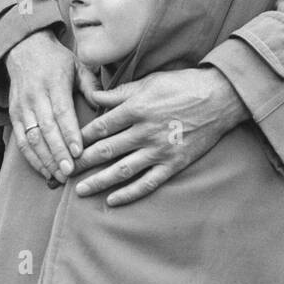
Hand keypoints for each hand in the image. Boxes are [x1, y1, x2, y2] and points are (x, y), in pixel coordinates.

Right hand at [5, 31, 93, 183]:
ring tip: (58, 177)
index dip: (70, 134)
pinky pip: (21, 140)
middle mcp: (35, 96)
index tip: (79, 152)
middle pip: (46, 129)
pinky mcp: (14, 115)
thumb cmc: (56, 61)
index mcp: (53, 83)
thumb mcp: (77, 65)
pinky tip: (44, 171)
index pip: (62, 112)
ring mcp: (22, 106)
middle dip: (57, 153)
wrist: (23, 48)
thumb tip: (104, 106)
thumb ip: (91, 86)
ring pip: (31, 138)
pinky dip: (32, 158)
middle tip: (70, 172)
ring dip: (45, 160)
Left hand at [75, 67, 249, 206]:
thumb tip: (92, 97)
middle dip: (82, 162)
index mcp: (136, 108)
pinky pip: (147, 183)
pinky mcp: (173, 164)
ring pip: (122, 170)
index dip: (80, 138)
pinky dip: (129, 193)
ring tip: (79, 191)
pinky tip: (112, 201)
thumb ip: (119, 93)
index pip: (100, 127)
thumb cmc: (182, 85)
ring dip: (98, 182)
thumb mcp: (148, 82)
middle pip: (105, 150)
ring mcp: (159, 150)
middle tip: (63, 172)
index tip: (66, 146)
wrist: (220, 98)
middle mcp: (144, 131)